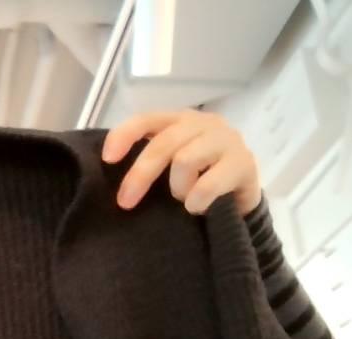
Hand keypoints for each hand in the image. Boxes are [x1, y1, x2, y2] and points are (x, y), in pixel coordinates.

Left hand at [101, 110, 261, 215]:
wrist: (242, 197)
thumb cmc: (198, 179)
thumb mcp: (170, 166)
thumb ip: (150, 159)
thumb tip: (110, 170)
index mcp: (180, 120)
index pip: (147, 118)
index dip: (124, 135)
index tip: (107, 159)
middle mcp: (203, 123)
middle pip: (163, 144)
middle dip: (140, 175)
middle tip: (125, 203)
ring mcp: (227, 139)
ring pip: (185, 160)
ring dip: (178, 188)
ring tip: (184, 199)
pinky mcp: (244, 162)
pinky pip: (209, 184)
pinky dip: (197, 200)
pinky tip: (197, 207)